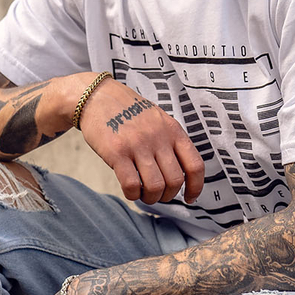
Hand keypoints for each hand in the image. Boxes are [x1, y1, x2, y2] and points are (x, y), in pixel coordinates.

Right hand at [77, 79, 203, 203]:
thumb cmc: (128, 111)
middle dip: (168, 196)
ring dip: (150, 198)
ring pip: (155, 186)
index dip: (195, 187)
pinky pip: (131, 185)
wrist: (98, 96)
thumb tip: (182, 173)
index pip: (194, 165)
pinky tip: (130, 190)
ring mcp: (138, 145)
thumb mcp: (158, 120)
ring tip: (143, 194)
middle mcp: (158, 137)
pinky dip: (132, 194)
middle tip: (158, 195)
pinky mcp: (116, 152)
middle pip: (175, 180)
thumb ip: (171, 142)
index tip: (190, 198)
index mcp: (172, 130)